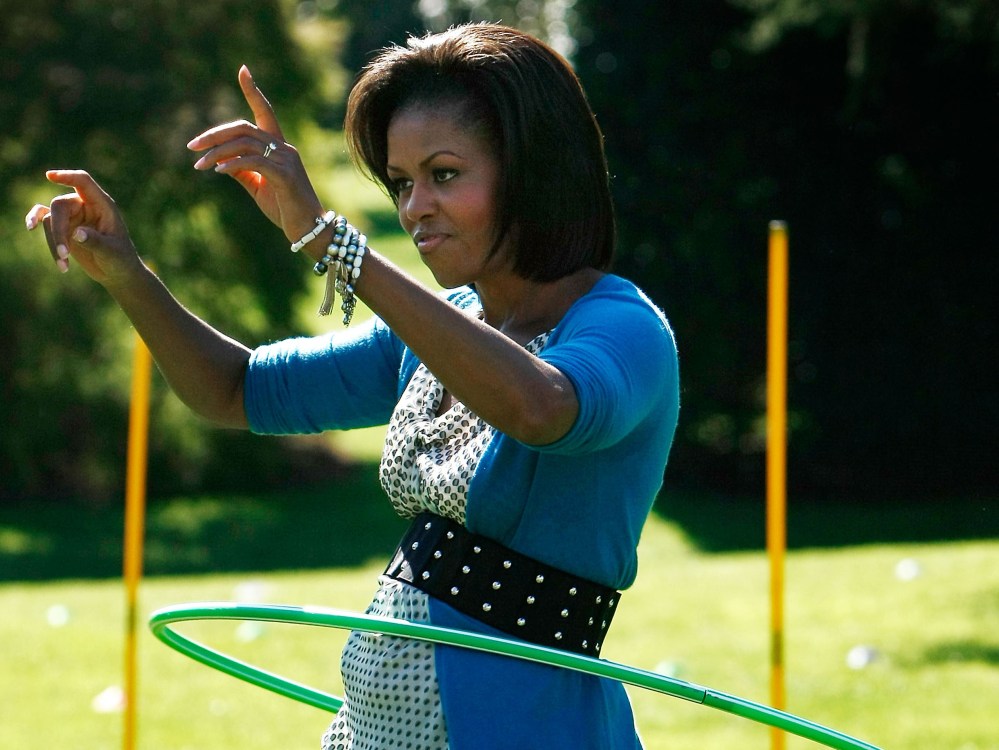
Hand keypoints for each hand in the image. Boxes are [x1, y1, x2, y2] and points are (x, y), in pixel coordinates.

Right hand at [25, 170, 140, 286]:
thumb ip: (95, 241)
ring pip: (50, 219)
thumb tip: (76, 233)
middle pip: (60, 206)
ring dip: (53, 242)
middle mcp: (85, 206)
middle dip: (58, 230)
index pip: (83, 182)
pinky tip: (30, 227)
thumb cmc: (120, 260)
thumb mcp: (111, 252)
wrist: (117, 272)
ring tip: (63, 266)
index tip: (50, 176)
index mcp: (102, 205)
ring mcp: (73, 215)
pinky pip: (44, 219)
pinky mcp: (64, 227)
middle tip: (64, 253)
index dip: (67, 177)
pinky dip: (37, 224)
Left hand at [187, 66, 324, 239]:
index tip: (243, 70)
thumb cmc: (284, 208)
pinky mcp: (284, 175)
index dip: (253, 91)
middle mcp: (284, 147)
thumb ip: (242, 170)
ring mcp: (286, 160)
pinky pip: (252, 162)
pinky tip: (217, 171)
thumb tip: (220, 161)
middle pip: (243, 127)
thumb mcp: (257, 186)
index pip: (265, 112)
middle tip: (192, 146)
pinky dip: (231, 164)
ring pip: (244, 144)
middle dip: (215, 134)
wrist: (308, 230)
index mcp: (279, 147)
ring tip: (199, 165)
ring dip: (216, 153)